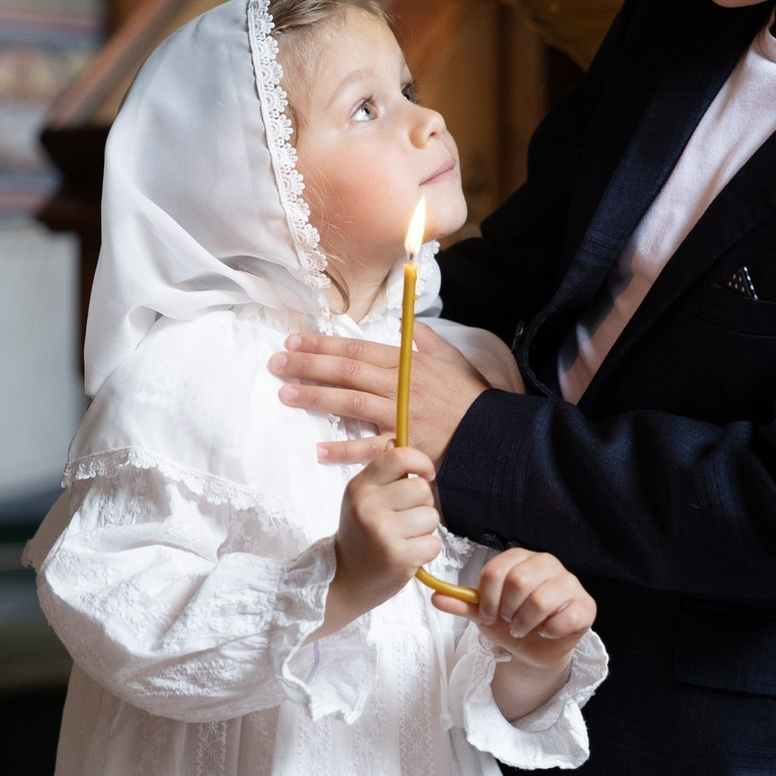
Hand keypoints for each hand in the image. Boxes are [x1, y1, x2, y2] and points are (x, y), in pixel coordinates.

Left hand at [269, 325, 488, 467]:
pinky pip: (371, 448)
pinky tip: (319, 449)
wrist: (498, 436)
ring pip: (352, 402)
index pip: (358, 350)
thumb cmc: (475, 400)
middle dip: (310, 364)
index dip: (324, 345)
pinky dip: (346, 450)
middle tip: (277, 362)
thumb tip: (411, 325)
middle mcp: (402, 386)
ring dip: (317, 397)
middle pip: (348, 371)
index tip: (295, 341)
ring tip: (286, 393)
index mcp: (410, 364)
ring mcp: (403, 417)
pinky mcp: (407, 447)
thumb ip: (429, 341)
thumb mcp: (455, 361)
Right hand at [323, 446, 441, 633]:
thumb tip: (405, 445)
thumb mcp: (361, 499)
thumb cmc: (361, 536)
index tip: (425, 475)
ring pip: (431, 516)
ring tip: (404, 538)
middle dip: (423, 504)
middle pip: (422, 488)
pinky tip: (407, 555)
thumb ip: (384, 476)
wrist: (343, 580)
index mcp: (360, 487)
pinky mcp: (397, 557)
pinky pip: (433, 543)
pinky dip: (425, 551)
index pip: (398, 457)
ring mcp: (382, 532)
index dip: (421, 463)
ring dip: (425, 530)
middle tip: (406, 519)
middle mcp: (367, 506)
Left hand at [433, 548, 595, 670]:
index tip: (489, 615)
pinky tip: (547, 631)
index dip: (488, 599)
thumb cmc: (511, 622)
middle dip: (508, 611)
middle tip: (509, 621)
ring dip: (526, 623)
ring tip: (524, 628)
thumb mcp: (485, 614)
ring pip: (542, 600)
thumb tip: (435, 596)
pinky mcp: (585, 605)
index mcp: (520, 558)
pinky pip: (566, 617)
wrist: (536, 648)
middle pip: (518, 582)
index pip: (495, 571)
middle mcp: (547, 563)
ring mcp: (569, 582)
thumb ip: (463, 602)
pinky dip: (550, 630)